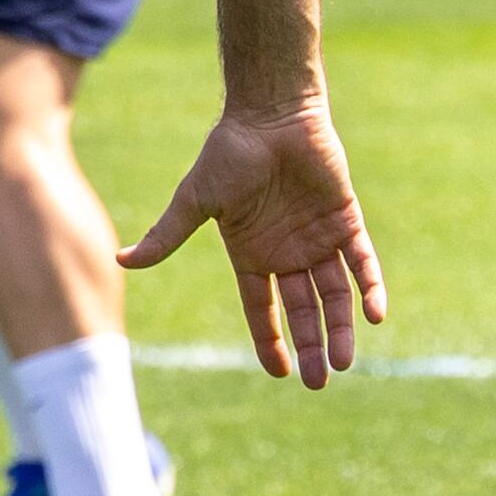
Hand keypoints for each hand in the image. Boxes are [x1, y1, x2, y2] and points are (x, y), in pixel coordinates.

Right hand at [126, 98, 383, 386]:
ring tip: (344, 361)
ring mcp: (318, 238)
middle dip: (311, 345)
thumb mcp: (195, 201)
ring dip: (341, 327)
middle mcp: (287, 253)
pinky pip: (361, 261)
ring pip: (335, 293)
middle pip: (302, 310)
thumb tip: (121, 261)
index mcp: (251, 254)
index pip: (261, 308)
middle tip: (319, 380)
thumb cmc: (229, 153)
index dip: (271, 340)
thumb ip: (168, 235)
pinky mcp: (345, 220)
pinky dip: (370, 287)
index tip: (282, 372)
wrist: (271, 115)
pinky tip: (374, 315)